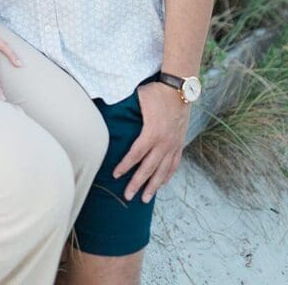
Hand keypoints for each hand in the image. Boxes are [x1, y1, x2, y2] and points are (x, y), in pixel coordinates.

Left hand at [112, 81, 190, 202]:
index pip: (136, 154)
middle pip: (149, 168)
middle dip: (137, 183)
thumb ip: (126, 108)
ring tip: (145, 198)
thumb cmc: (156, 91)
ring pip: (163, 170)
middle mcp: (164, 142)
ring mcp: (173, 144)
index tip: (116, 175)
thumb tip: (107, 109)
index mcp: (152, 132)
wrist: (180, 88)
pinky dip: (167, 175)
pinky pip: (174, 164)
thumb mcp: (138, 97)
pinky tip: (162, 184)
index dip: (125, 166)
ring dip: (154, 185)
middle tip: (128, 196)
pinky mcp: (180, 143)